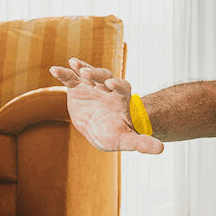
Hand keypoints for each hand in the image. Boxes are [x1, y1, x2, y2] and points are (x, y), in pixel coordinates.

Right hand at [49, 58, 163, 153]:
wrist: (99, 130)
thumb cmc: (116, 134)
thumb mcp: (127, 140)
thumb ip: (142, 142)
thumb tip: (161, 149)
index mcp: (120, 98)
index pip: (122, 87)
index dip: (118, 85)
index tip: (113, 84)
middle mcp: (107, 89)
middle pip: (105, 77)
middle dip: (97, 74)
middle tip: (88, 73)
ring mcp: (92, 86)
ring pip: (88, 74)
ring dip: (83, 68)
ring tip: (74, 66)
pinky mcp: (77, 87)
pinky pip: (70, 78)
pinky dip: (63, 73)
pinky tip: (54, 70)